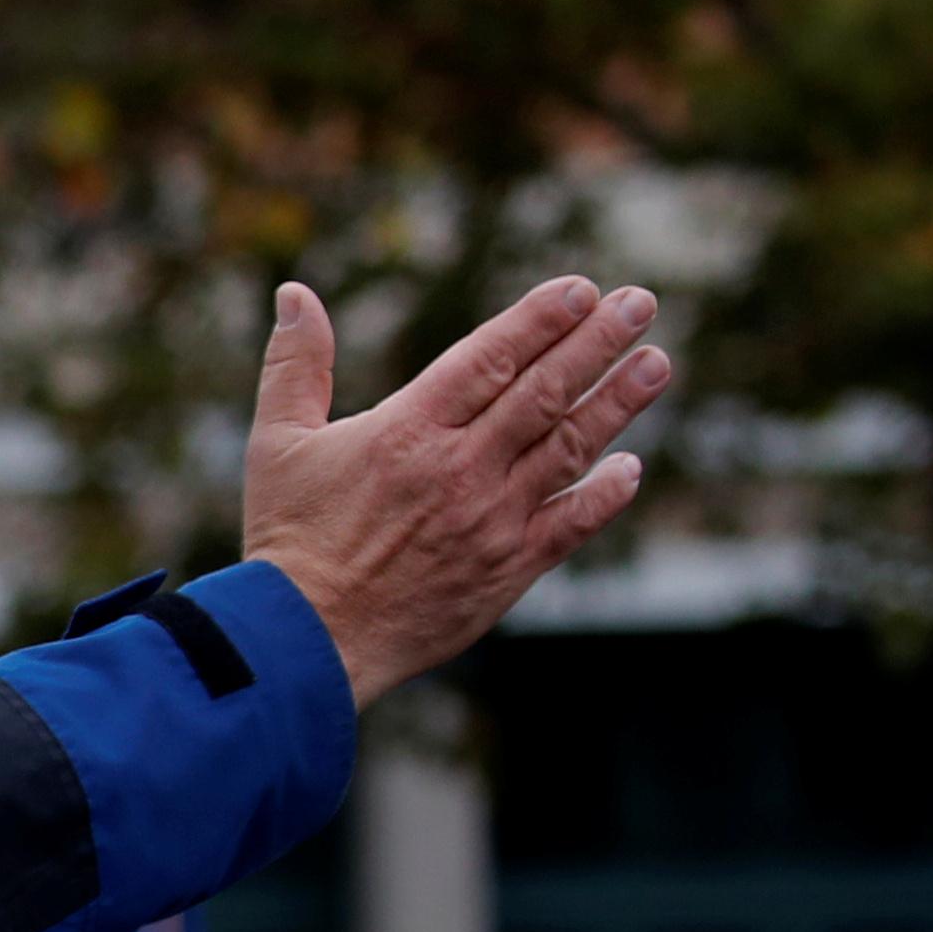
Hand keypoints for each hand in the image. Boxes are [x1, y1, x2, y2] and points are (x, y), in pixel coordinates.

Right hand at [245, 277, 669, 705]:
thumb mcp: (276, 441)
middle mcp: (460, 468)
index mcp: (407, 431)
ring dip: (618, 403)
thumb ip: (295, 363)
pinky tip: (630, 468)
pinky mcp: (506, 570)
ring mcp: (490, 520)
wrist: (305, 640)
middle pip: (544, 392)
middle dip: (598, 343)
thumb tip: (294, 293)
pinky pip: (571, 525)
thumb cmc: (287, 538)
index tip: (582, 291)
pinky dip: (606, 495)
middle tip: (641, 303)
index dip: (540, 320)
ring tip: (657, 363)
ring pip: (569, 449)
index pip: (490, 358)